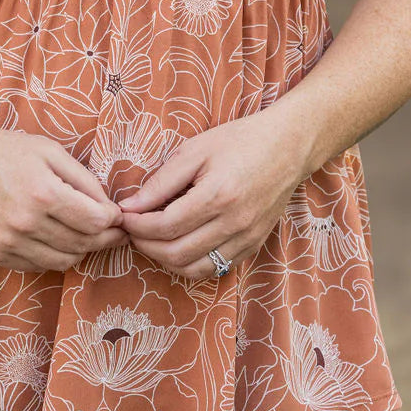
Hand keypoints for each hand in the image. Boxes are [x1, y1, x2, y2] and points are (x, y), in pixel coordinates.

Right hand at [0, 124, 127, 272]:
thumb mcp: (47, 150)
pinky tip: (57, 239)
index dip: (113, 221)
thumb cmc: (0, 150)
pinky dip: (54, 256)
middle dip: (105, 239)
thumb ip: (82, 178)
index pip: (95, 222)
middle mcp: (26, 223)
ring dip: (82, 250)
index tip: (117, 215)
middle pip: (83, 245)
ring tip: (86, 235)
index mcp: (43, 193)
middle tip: (113, 231)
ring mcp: (9, 243)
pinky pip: (38, 266)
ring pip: (63, 261)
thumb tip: (107, 206)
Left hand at [115, 109, 311, 280]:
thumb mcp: (195, 150)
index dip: (137, 226)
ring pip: (195, 269)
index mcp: (218, 195)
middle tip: (132, 230)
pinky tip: (178, 245)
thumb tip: (130, 206)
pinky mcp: (254, 245)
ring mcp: (247, 238)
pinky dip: (190, 264)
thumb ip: (161, 181)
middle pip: (176, 253)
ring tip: (151, 240)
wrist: (288, 146)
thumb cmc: (239, 141)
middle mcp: (234, 223)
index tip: (123, 215)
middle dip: (145, 245)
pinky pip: (215, 269)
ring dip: (165, 260)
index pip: (165, 226)